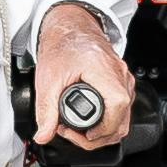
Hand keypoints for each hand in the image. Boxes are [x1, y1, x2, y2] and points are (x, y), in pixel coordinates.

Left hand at [29, 5, 130, 152]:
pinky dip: (107, 121)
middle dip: (99, 136)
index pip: (117, 106)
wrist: (70, 29)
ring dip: (103, 131)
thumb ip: (45, 109)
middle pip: (122, 119)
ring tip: (78, 130)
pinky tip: (89, 122)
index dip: (103, 128)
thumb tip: (43, 135)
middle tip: (73, 134)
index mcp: (106, 72)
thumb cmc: (63, 46)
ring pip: (123, 118)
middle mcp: (120, 76)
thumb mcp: (48, 79)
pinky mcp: (121, 83)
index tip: (86, 135)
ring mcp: (123, 79)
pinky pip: (121, 109)